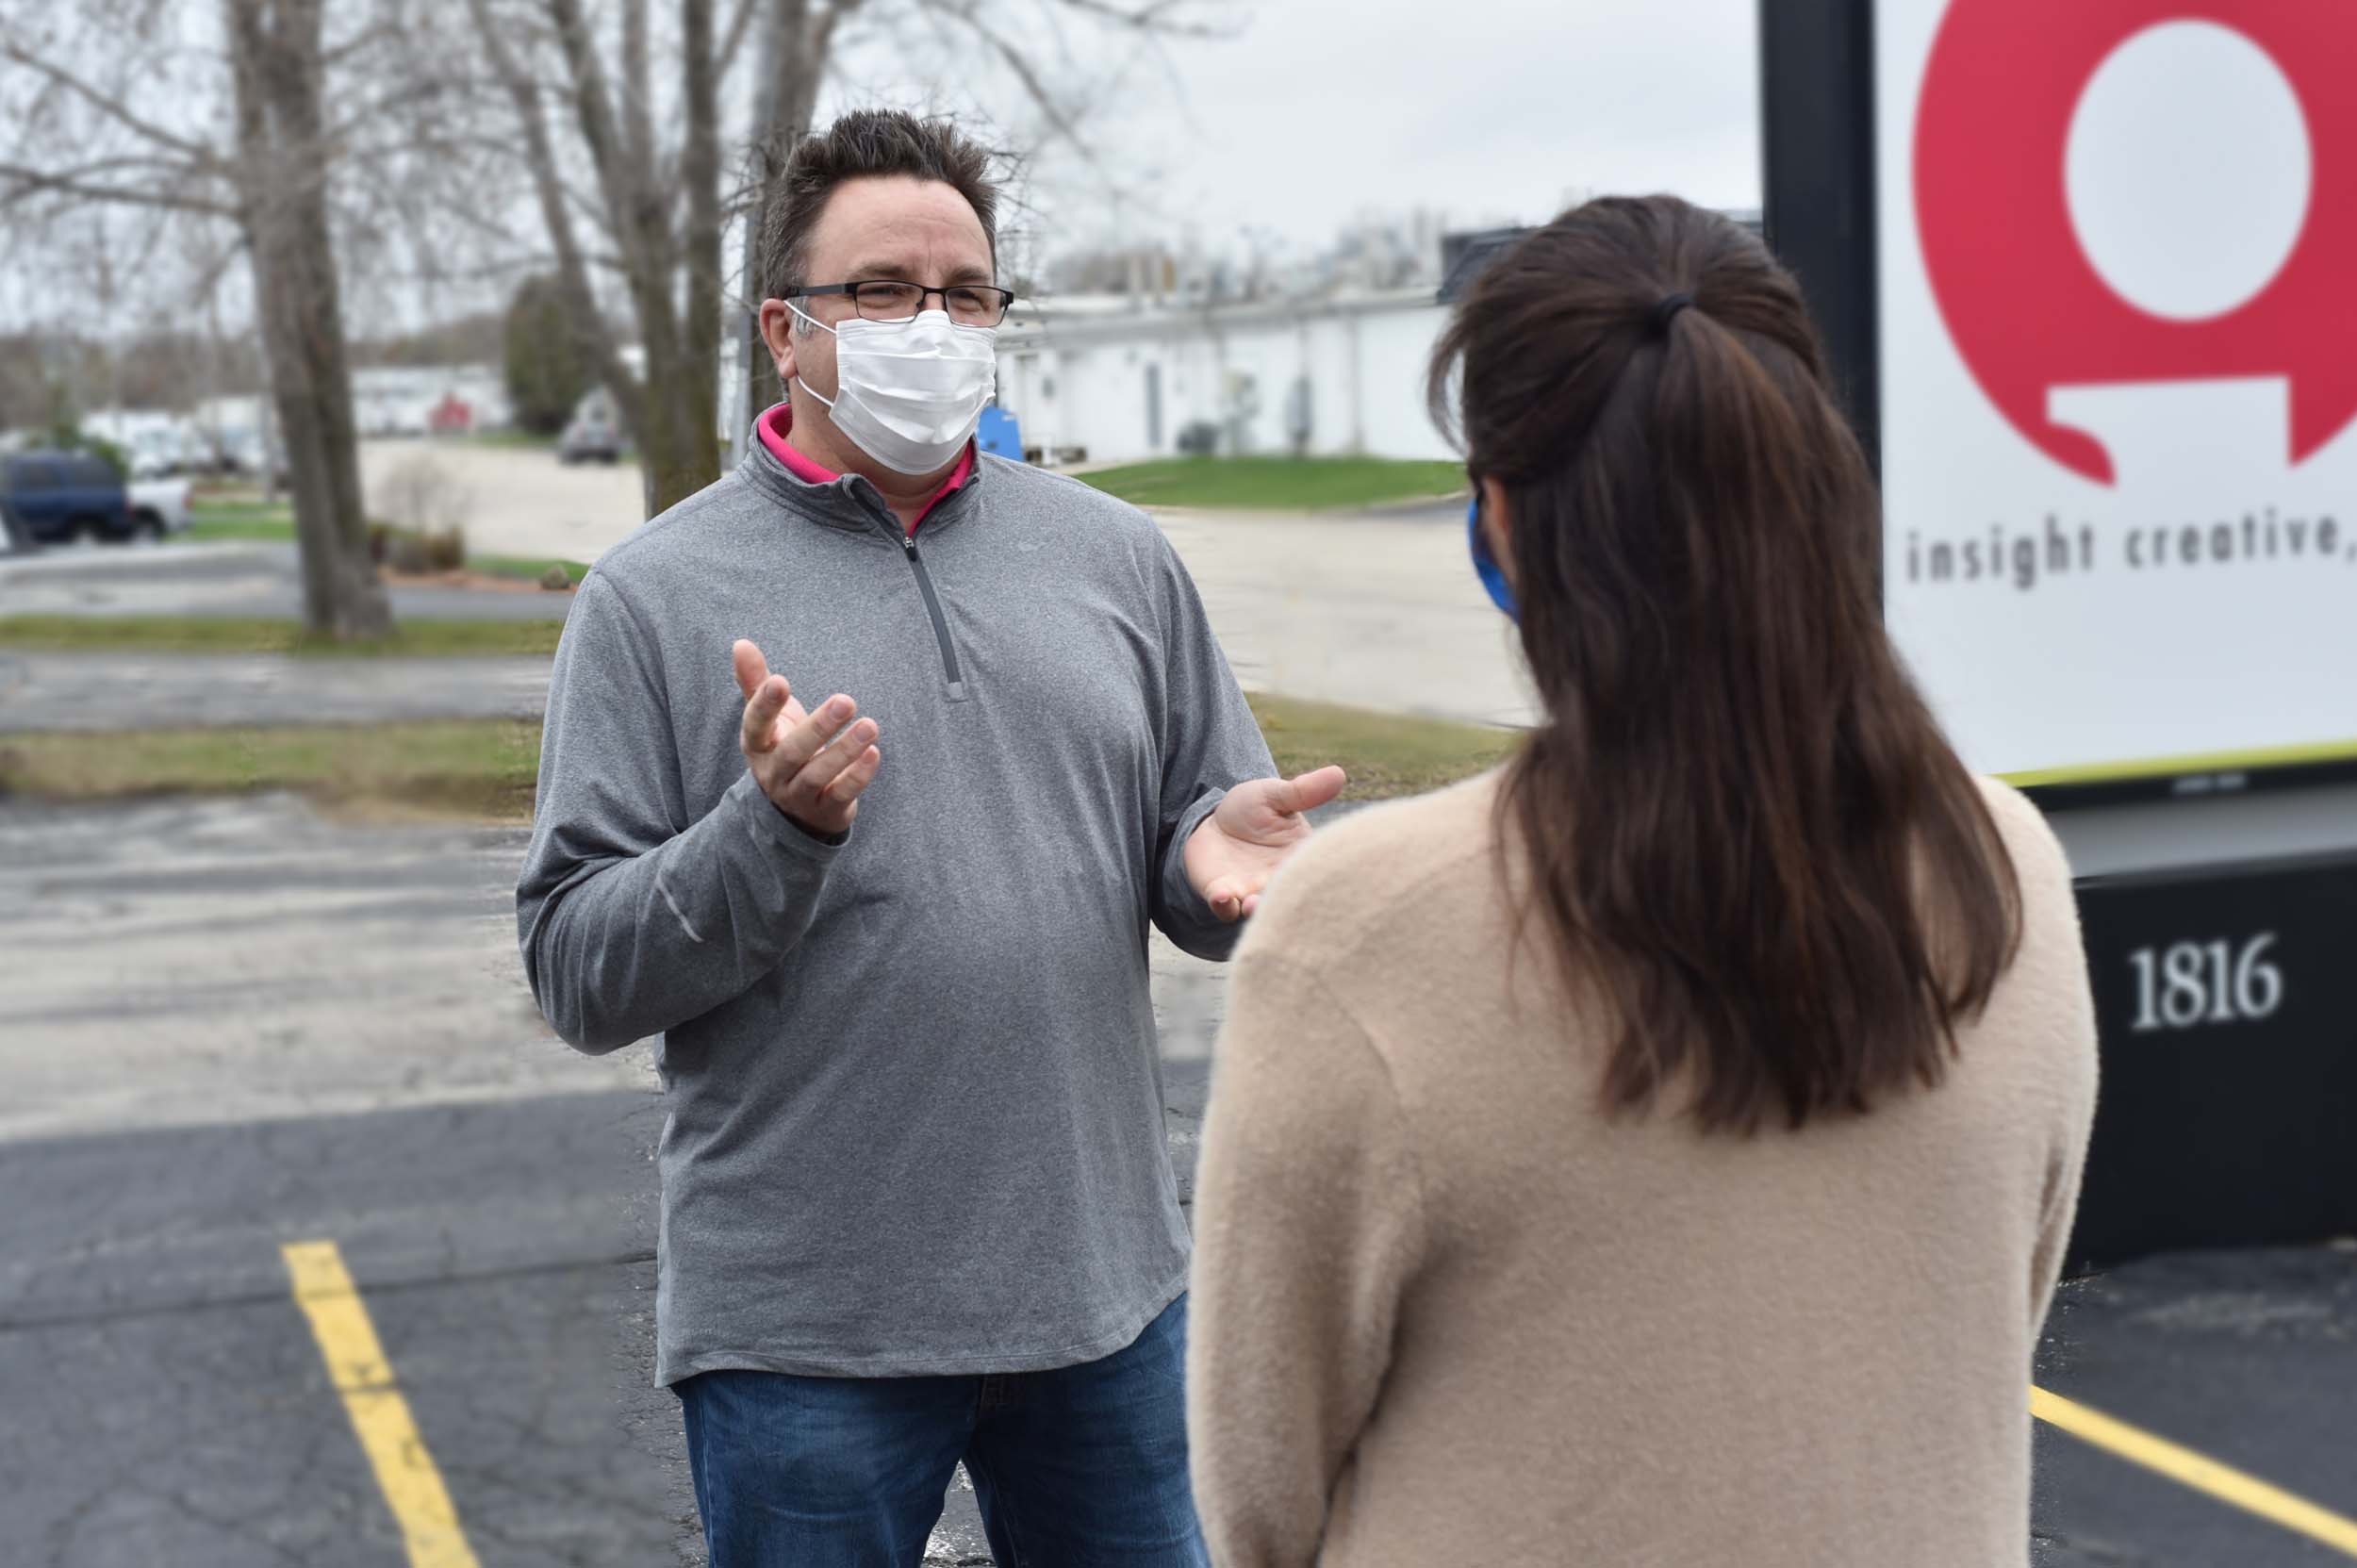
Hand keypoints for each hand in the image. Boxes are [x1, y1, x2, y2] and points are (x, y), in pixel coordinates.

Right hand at [733, 639, 880, 837]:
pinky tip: (874, 753)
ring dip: (845, 751)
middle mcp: (774, 773)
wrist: (796, 809)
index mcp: (757, 746)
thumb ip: (755, 683)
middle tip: (846, 700)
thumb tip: (741, 643)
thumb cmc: (784, 748)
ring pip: (818, 774)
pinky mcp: (826, 810)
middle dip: (818, 727)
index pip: (755, 726)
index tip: (780, 680)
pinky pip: (841, 794)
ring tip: (869, 725)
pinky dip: (858, 775)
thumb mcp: (769, 720)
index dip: (765, 705)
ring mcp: (799, 795)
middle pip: (791, 752)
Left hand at [1183, 765, 1348, 921]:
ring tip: (1253, 904)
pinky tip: (1222, 894)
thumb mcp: (1276, 795)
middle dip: (1289, 903)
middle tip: (1285, 898)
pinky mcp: (1222, 894)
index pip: (1316, 870)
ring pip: (1257, 910)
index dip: (1323, 877)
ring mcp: (1250, 891)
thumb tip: (1338, 773)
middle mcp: (1277, 880)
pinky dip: (1224, 905)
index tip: (1327, 879)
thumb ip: (1302, 792)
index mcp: (1298, 856)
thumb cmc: (1252, 809)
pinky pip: (1225, 908)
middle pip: (1290, 898)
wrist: (1213, 821)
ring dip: (1256, 910)